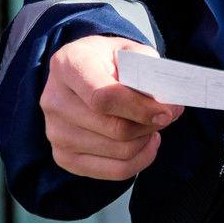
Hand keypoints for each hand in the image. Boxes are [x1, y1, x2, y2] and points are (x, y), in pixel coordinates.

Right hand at [41, 35, 184, 180]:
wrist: (83, 72)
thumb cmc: (111, 61)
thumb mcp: (129, 51)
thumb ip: (147, 72)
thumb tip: (165, 104)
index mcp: (68, 65)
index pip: (103, 97)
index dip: (139, 108)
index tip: (166, 112)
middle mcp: (54, 100)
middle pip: (114, 128)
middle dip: (149, 125)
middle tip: (169, 115)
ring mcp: (55, 133)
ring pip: (118, 152)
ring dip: (146, 140)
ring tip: (153, 124)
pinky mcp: (64, 157)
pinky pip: (114, 171)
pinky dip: (140, 159)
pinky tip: (145, 141)